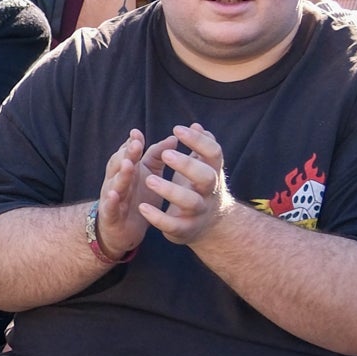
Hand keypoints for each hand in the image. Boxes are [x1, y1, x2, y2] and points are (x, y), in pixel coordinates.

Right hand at [94, 128, 149, 259]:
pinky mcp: (111, 216)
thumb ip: (156, 157)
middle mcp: (117, 181)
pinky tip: (113, 195)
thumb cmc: (135, 198)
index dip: (132, 144)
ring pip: (114, 184)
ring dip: (120, 174)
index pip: (127, 154)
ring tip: (128, 164)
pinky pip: (110, 208)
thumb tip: (173, 138)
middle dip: (127, 154)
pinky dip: (110, 201)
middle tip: (136, 144)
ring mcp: (112, 198)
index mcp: (127, 170)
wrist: (122, 230)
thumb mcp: (148, 176)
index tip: (137, 134)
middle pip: (119, 165)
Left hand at [139, 123, 234, 248]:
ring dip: (170, 190)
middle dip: (187, 165)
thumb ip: (198, 147)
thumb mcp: (200, 167)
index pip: (214, 153)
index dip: (199, 141)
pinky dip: (158, 217)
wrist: (208, 226)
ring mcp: (199, 212)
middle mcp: (209, 192)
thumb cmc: (199, 188)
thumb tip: (195, 125)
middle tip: (166, 154)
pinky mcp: (186, 230)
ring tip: (148, 179)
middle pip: (206, 177)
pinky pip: (174, 225)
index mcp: (213, 172)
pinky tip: (142, 207)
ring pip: (190, 202)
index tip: (177, 129)